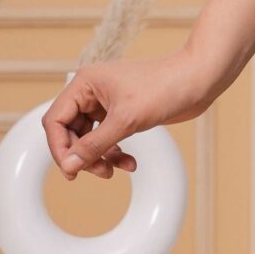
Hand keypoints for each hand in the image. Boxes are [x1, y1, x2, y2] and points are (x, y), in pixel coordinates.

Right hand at [42, 50, 216, 180]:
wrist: (198, 81)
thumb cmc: (165, 88)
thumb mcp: (126, 121)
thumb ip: (94, 145)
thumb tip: (70, 165)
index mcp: (84, 83)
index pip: (55, 120)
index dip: (60, 148)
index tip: (72, 171)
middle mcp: (92, 91)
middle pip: (70, 132)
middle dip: (84, 155)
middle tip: (101, 173)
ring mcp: (107, 102)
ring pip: (90, 138)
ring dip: (100, 157)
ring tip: (115, 170)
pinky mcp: (123, 113)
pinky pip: (108, 138)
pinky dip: (115, 152)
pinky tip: (129, 163)